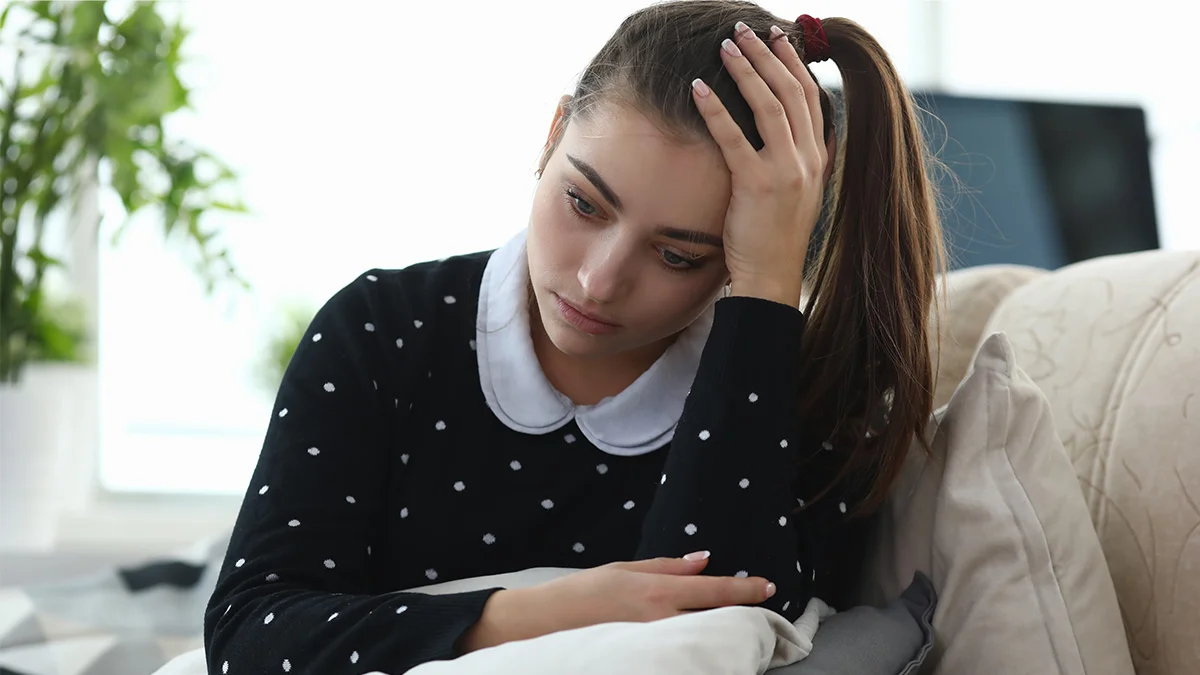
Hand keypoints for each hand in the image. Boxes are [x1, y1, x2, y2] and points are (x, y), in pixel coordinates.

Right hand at [457, 553, 774, 652]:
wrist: (545, 623)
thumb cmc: (583, 591)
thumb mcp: (625, 568)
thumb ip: (668, 566)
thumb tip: (703, 559)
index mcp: (657, 592)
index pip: (714, 591)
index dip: (745, 589)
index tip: (769, 587)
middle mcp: (661, 621)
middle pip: (717, 619)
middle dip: (742, 614)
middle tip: (765, 609)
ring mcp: (654, 644)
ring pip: (702, 638)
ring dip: (723, 631)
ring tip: (741, 627)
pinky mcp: (645, 658)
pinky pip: (681, 650)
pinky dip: (697, 644)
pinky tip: (706, 643)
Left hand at [694, 22, 828, 306]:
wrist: (772, 279)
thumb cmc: (774, 240)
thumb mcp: (796, 195)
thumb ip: (793, 162)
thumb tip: (782, 134)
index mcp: (818, 159)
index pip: (812, 98)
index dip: (794, 64)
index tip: (778, 39)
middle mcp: (809, 160)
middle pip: (793, 91)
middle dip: (769, 55)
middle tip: (746, 30)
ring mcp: (787, 171)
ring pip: (769, 105)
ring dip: (747, 69)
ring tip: (726, 45)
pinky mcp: (758, 184)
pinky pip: (735, 136)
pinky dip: (716, 107)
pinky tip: (698, 88)